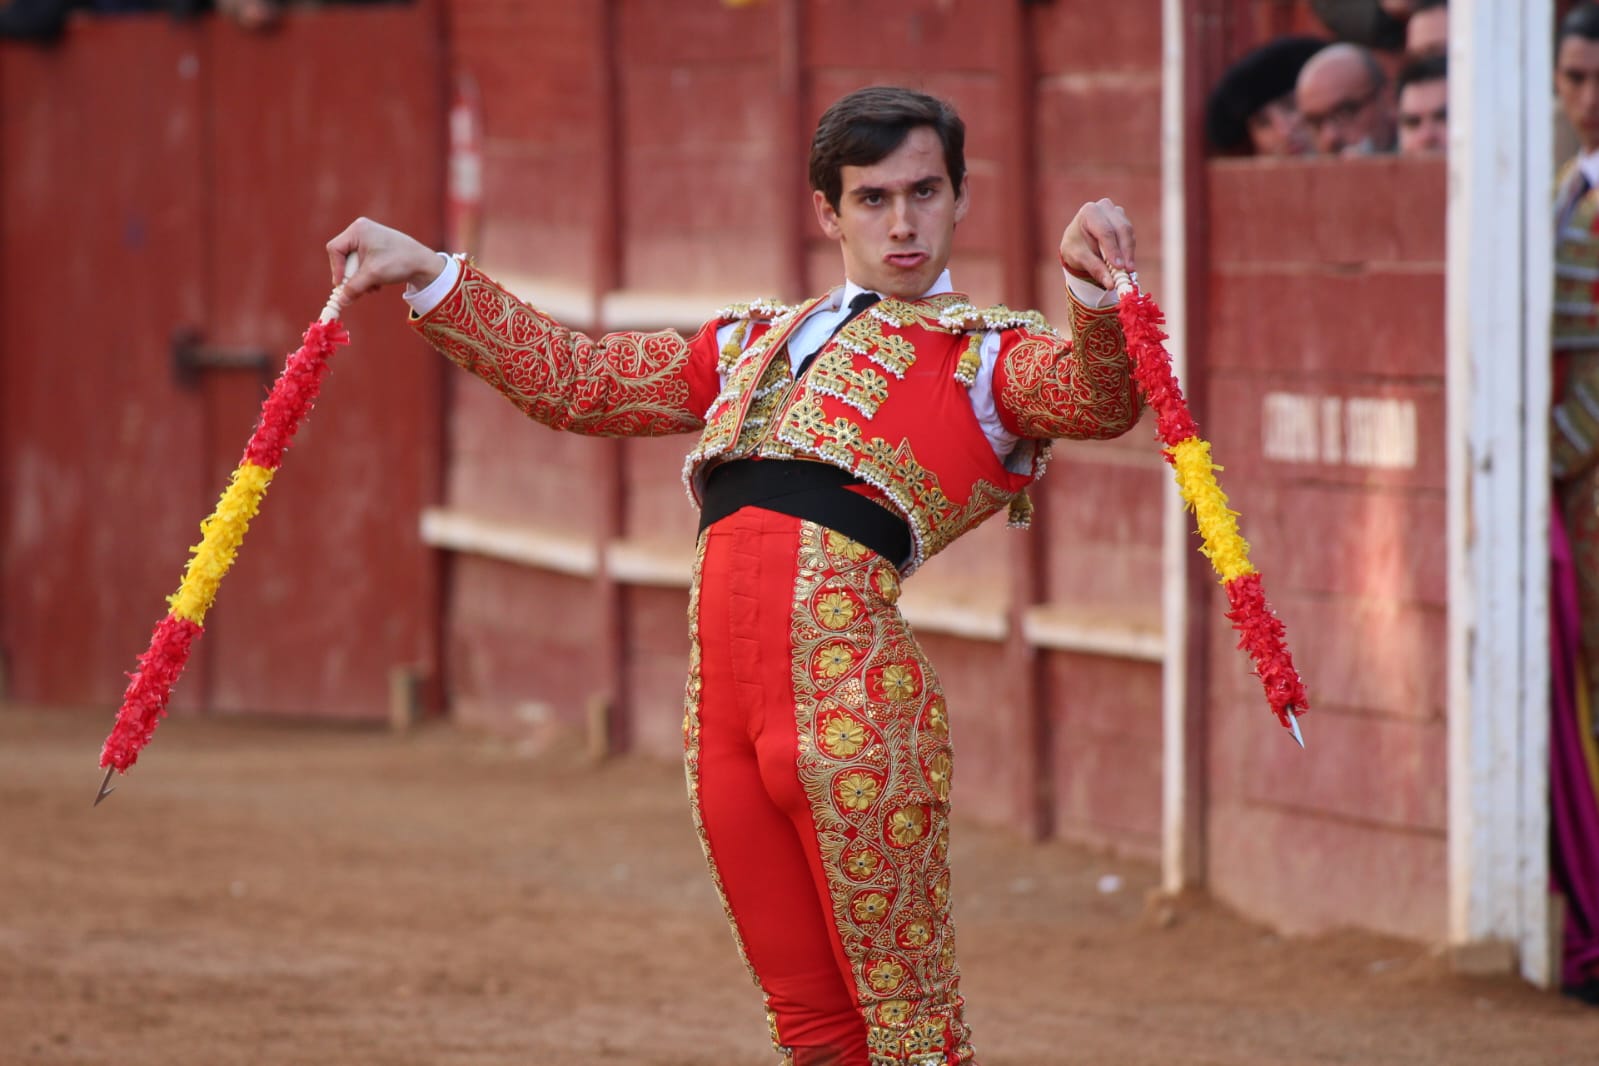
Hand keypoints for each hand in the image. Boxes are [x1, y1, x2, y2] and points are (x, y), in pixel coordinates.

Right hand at [325, 218, 444, 302]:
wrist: (424, 264)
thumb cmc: (399, 262)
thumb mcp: (373, 275)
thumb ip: (354, 287)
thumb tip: (341, 301)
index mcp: (358, 230)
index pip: (335, 249)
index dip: (337, 269)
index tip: (341, 285)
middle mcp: (361, 230)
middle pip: (343, 257)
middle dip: (352, 276)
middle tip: (357, 291)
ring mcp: (368, 238)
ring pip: (353, 263)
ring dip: (361, 279)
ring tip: (374, 287)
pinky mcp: (375, 247)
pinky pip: (362, 263)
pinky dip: (368, 275)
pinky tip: (378, 283)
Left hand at [1058, 199, 1135, 290]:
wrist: (1078, 241)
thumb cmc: (1075, 247)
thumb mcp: (1079, 258)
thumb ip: (1094, 269)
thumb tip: (1111, 284)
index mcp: (1089, 212)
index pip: (1105, 231)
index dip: (1113, 249)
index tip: (1118, 267)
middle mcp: (1104, 208)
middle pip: (1121, 229)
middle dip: (1125, 252)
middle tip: (1128, 271)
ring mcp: (1116, 212)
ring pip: (1128, 232)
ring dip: (1129, 253)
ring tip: (1128, 271)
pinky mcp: (1124, 220)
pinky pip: (1130, 237)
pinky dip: (1130, 251)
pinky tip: (1127, 264)